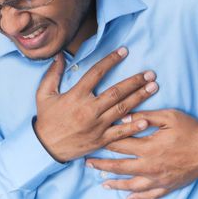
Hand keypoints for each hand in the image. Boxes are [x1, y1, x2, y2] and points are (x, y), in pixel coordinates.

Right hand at [33, 47, 158, 162]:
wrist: (45, 147)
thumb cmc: (46, 119)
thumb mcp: (43, 94)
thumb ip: (52, 74)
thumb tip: (60, 55)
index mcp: (76, 96)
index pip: (97, 73)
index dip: (111, 60)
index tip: (124, 51)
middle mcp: (89, 109)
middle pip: (116, 92)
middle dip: (135, 81)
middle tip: (150, 73)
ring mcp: (96, 126)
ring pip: (122, 109)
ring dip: (139, 97)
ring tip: (153, 88)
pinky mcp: (100, 140)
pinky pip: (120, 133)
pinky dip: (134, 126)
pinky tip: (146, 119)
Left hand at [86, 109, 197, 198]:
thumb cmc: (191, 129)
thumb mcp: (169, 116)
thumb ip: (146, 116)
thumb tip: (126, 116)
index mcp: (149, 146)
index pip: (120, 144)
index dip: (104, 141)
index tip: (92, 139)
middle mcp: (151, 165)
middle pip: (120, 166)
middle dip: (102, 165)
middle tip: (87, 163)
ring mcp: (159, 178)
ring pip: (132, 184)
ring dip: (115, 183)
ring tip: (102, 182)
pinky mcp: (168, 185)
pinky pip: (150, 196)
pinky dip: (137, 198)